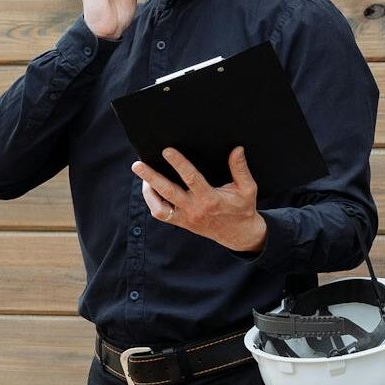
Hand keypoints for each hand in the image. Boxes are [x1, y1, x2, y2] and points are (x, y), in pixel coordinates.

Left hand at [133, 146, 267, 253]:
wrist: (238, 234)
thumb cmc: (242, 208)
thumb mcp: (247, 189)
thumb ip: (241, 169)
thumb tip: (237, 149)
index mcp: (210, 199)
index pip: (191, 179)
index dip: (179, 163)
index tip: (167, 150)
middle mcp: (194, 209)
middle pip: (168, 192)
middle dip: (151, 177)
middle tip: (137, 164)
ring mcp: (185, 218)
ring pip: (159, 207)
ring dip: (148, 191)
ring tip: (142, 173)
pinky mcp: (181, 222)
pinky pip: (161, 214)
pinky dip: (152, 201)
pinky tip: (150, 187)